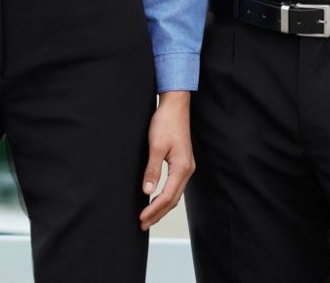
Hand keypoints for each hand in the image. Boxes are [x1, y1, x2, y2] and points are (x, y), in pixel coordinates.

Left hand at [139, 90, 194, 230]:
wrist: (175, 105)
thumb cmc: (165, 122)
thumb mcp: (156, 146)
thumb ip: (152, 170)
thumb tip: (147, 192)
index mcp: (182, 167)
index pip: (168, 196)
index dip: (154, 209)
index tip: (141, 218)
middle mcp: (187, 169)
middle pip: (173, 199)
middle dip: (158, 213)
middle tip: (142, 224)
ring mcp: (187, 166)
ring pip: (175, 193)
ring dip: (162, 206)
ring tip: (148, 217)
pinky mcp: (183, 162)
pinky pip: (175, 185)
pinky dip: (166, 195)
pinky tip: (157, 198)